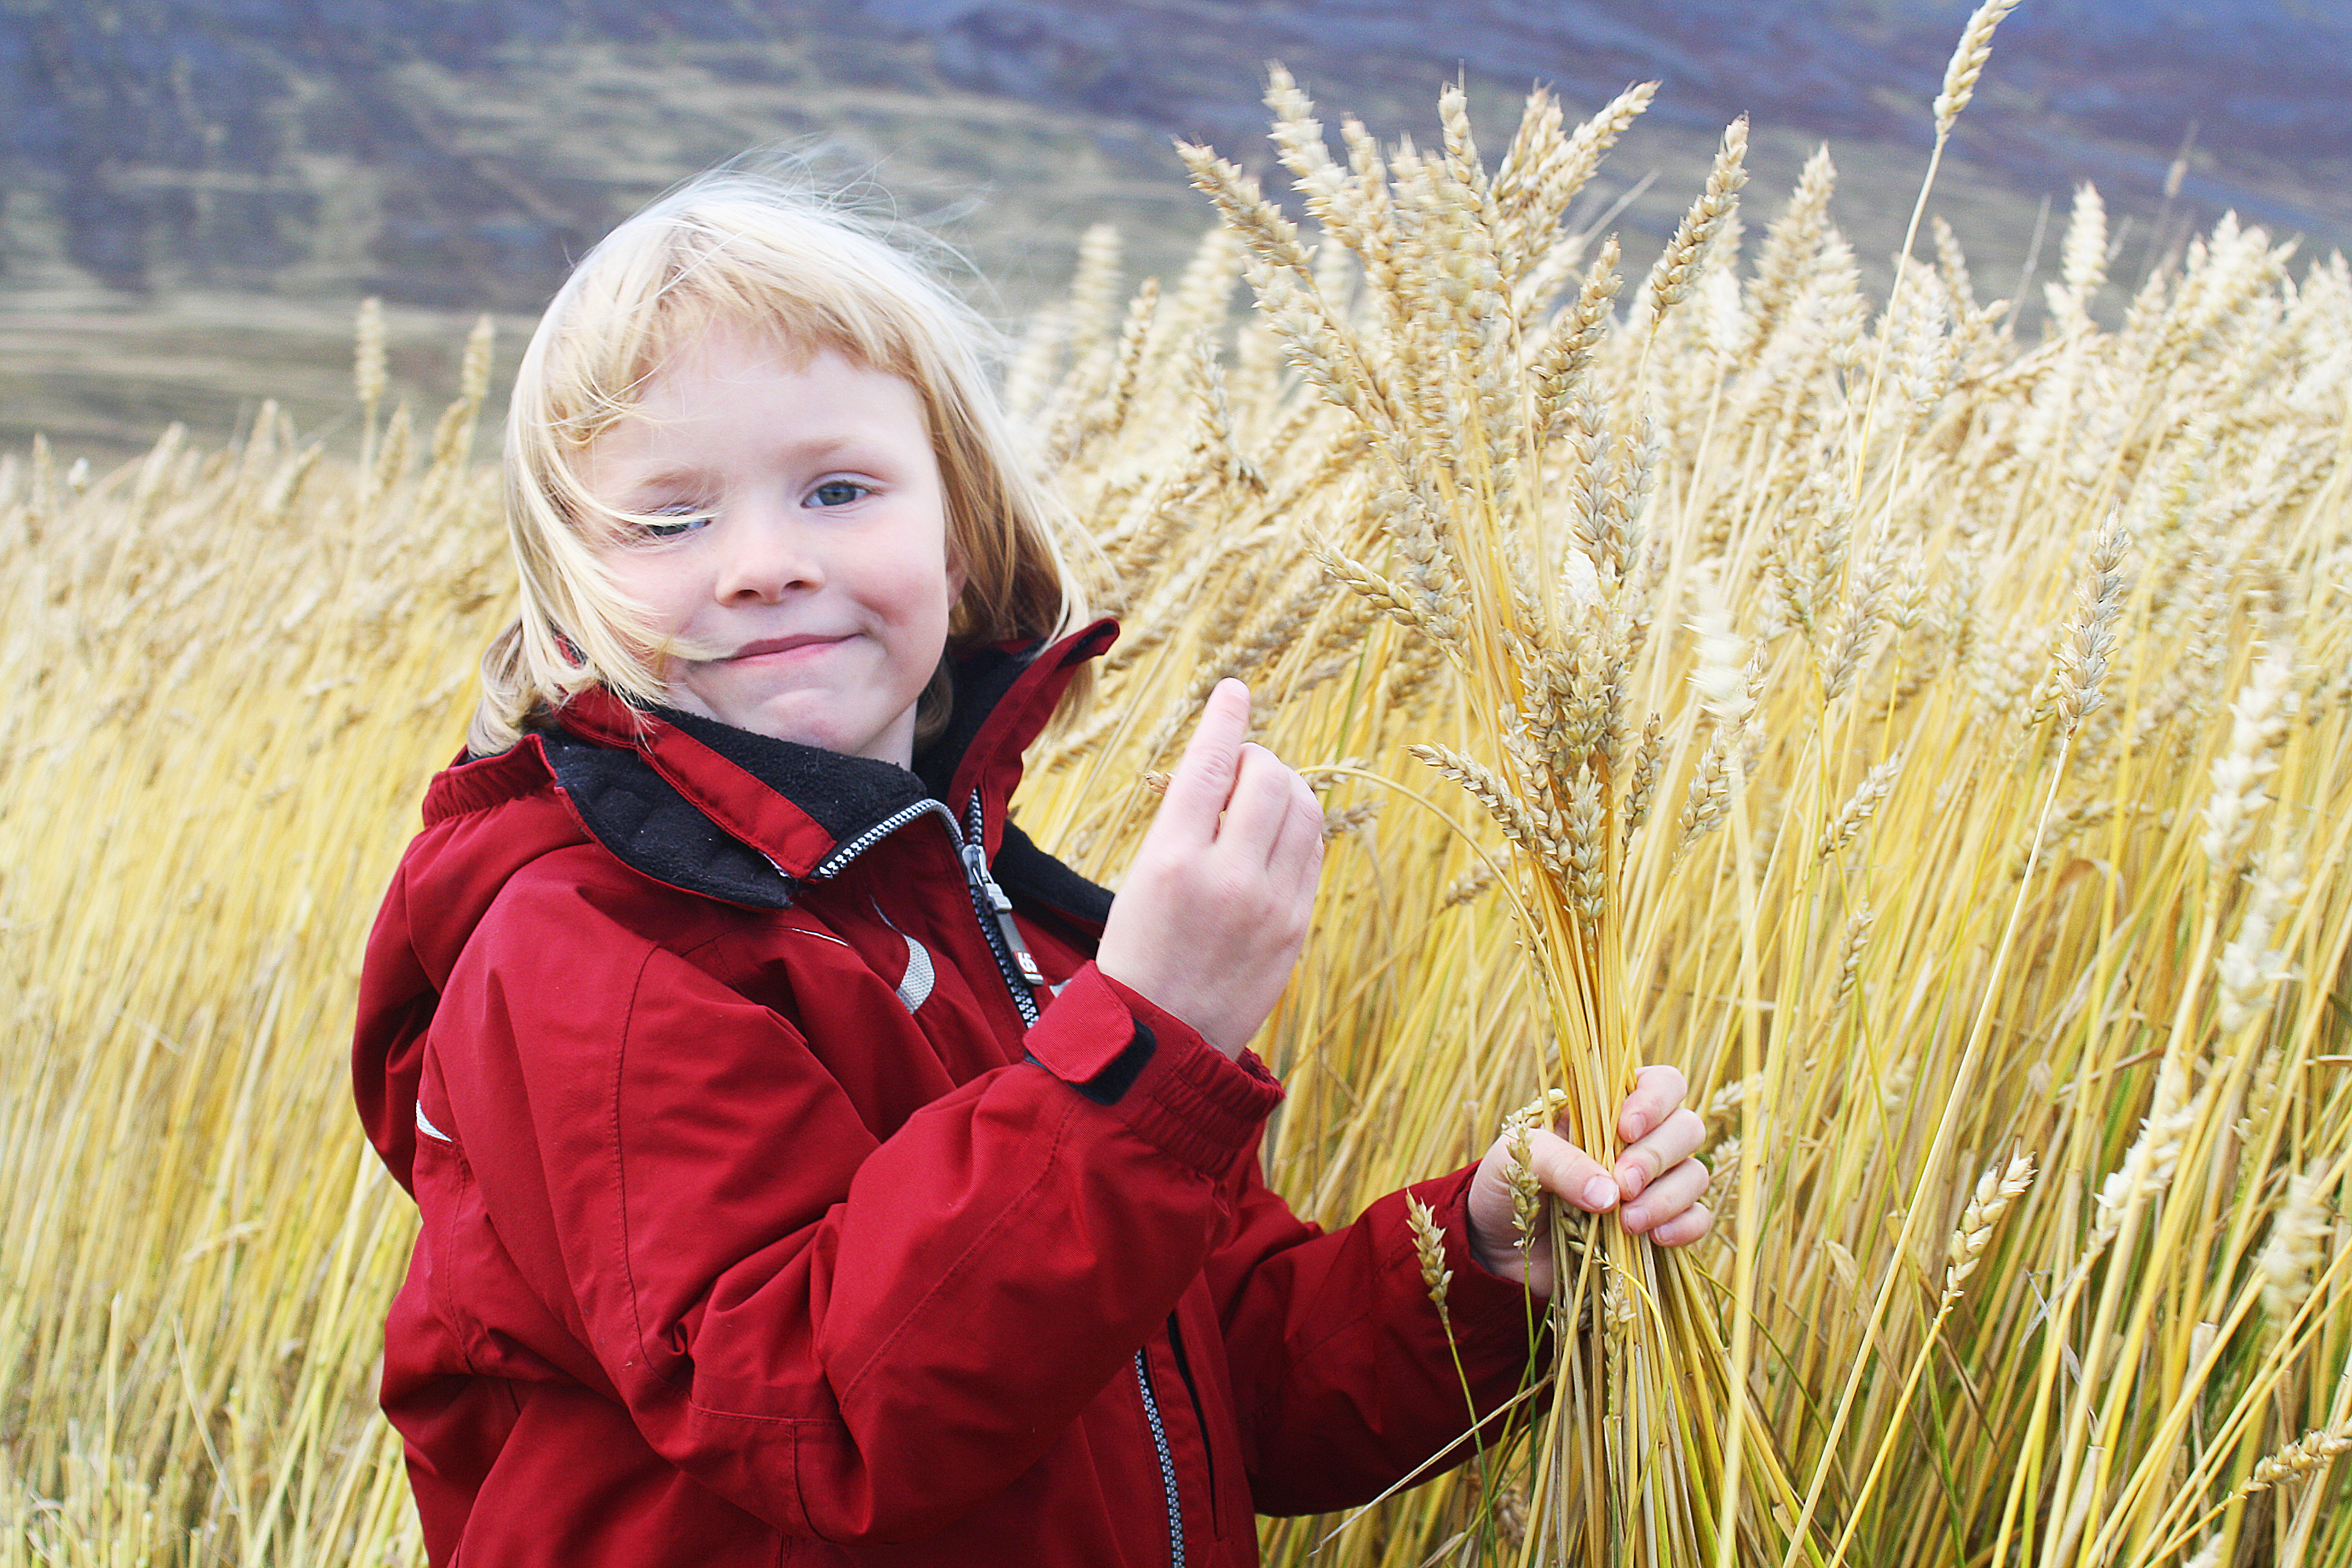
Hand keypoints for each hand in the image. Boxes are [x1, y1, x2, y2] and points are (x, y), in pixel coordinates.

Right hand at [1096, 680, 1324, 1058]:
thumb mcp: (1140, 881)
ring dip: (1285, 786)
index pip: (1210, 766)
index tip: (1235, 691)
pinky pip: (1313, 851)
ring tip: (1259, 799)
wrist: (1161, 1042)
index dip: (1225, 719)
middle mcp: (1227, 877)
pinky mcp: (1296, 926)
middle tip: (1238, 770)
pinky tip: (1277, 834)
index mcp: (1172, 862)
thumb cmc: (1138, 956)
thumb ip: (1183, 826)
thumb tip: (1222, 777)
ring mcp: (1270, 904)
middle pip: (1268, 778)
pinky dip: (1299, 827)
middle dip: (1256, 759)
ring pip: (1302, 808)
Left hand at [1463, 1065, 1711, 1296]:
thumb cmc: (1506, 1187)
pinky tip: (1655, 1238)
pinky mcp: (1660, 1225)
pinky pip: (1698, 1218)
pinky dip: (1684, 1226)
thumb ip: (1560, 1164)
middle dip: (1657, 1156)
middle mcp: (1639, 1141)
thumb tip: (1611, 1194)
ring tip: (1626, 1222)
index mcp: (1607, 1108)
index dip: (1655, 1101)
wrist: (1498, 1248)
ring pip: (1694, 1174)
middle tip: (1623, 1184)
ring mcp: (1654, 1184)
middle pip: (1687, 1128)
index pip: (1662, 1083)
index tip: (1625, 1130)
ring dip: (1667, 1197)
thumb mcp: (1516, 1159)